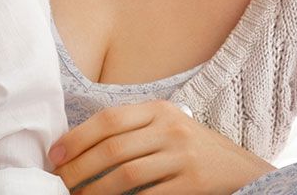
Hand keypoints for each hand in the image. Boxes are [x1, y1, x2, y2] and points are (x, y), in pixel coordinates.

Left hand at [49, 101, 273, 193]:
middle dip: (78, 168)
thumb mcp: (168, 128)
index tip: (54, 155)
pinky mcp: (193, 183)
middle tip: (59, 183)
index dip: (77, 137)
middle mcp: (171, 128)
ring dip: (95, 190)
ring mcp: (184, 156)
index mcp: (160, 110)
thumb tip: (79, 149)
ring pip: (126, 174)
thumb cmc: (194, 151)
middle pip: (112, 148)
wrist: (242, 171)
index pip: (109, 119)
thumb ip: (133, 131)